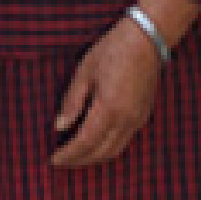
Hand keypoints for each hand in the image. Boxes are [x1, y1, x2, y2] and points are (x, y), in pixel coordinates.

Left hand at [49, 16, 164, 168]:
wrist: (146, 39)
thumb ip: (72, 102)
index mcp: (109, 109)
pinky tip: (94, 142)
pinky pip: (124, 141)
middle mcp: (126, 120)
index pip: (85, 142)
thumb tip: (59, 126)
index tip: (53, 160)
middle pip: (101, 152)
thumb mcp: (85, 72)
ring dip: (94, 157)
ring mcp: (138, 120)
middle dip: (79, 160)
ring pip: (114, 150)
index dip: (69, 154)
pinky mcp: (143, 116)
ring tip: (75, 155)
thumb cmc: (112, 50)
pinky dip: (107, 148)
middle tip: (62, 161)